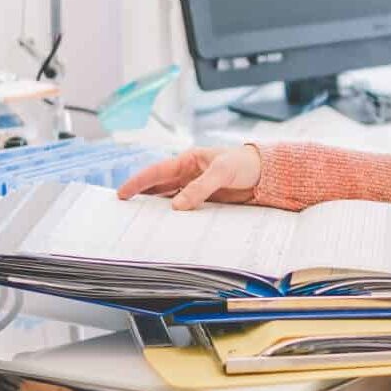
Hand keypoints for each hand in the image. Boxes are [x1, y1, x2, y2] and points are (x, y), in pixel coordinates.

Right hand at [117, 144, 262, 210]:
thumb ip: (200, 188)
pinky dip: (180, 219)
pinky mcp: (208, 202)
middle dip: (143, 199)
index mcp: (188, 161)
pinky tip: (172, 228)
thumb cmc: (245, 163)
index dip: (138, 183)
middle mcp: (189, 175)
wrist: (268, 174)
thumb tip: (177, 206)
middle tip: (126, 213)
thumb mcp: (222, 172)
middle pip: (160, 188)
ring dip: (161, 211)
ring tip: (144, 224)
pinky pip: (189, 211)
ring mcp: (197, 189)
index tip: (122, 194)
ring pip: (173, 201)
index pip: (157, 172)